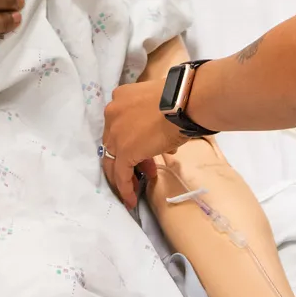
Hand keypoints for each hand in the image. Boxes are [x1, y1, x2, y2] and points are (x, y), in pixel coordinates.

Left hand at [100, 78, 189, 209]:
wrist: (182, 102)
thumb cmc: (178, 100)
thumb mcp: (158, 106)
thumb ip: (152, 121)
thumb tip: (161, 144)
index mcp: (120, 98)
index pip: (120, 125)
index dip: (131, 140)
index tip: (144, 151)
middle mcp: (112, 113)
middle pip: (114, 142)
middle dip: (129, 157)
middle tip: (143, 169)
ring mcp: (115, 133)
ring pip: (114, 159)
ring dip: (126, 173)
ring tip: (139, 184)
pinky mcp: (123, 151)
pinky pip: (120, 173)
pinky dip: (125, 187)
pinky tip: (132, 198)